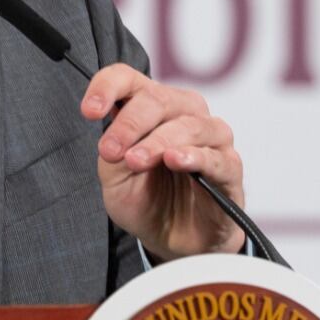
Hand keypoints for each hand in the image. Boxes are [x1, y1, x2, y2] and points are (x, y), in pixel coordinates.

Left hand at [83, 64, 245, 260]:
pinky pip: (216, 157)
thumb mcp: (115, 177)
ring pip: (188, 125)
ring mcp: (212, 138)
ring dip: (158, 142)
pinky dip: (195, 156)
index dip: (107, 87)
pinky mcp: (230, 168)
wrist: (174, 240)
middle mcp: (185, 113)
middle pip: (158, 99)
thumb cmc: (146, 199)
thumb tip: (116, 138)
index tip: (89, 112)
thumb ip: (112, 152)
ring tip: (136, 160)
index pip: (128, 79)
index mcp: (152, 108)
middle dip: (130, 123)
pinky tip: (175, 160)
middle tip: (110, 150)